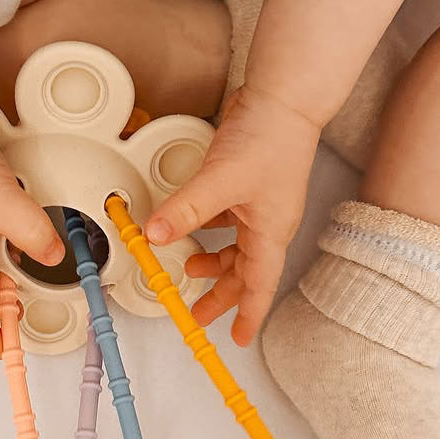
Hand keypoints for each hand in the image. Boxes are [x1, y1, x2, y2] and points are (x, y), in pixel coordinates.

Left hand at [145, 86, 318, 345]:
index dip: (249, 316)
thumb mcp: (221, 181)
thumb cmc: (269, 139)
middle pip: (246, 273)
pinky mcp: (248, 185)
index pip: (259, 287)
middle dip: (223, 296)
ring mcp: (260, 204)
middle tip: (201, 315)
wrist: (283, 99)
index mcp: (270, 232)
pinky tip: (194, 227)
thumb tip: (155, 235)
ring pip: (237, 248)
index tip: (237, 339)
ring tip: (188, 270)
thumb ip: (186, 210)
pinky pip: (229, 221)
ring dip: (215, 263)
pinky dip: (211, 231)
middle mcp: (269, 223)